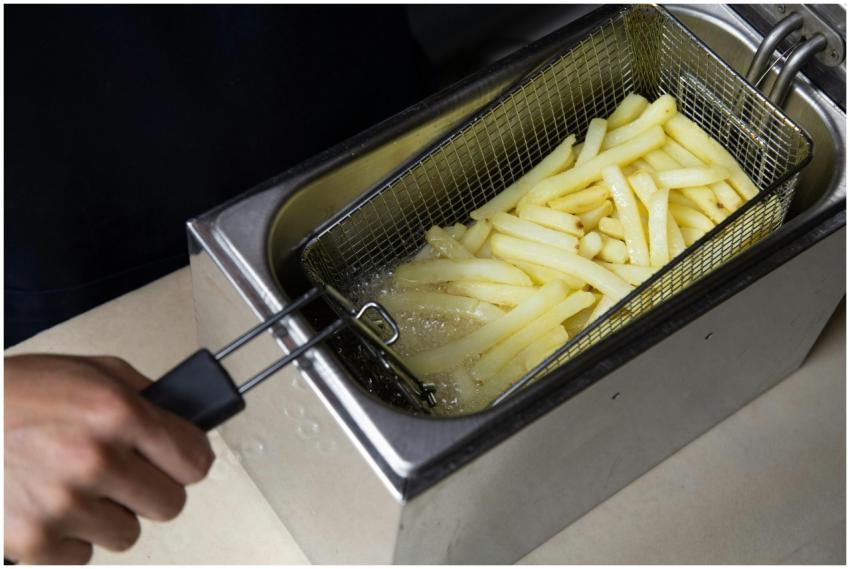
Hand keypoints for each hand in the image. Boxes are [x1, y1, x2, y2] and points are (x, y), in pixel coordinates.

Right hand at [4, 354, 214, 563]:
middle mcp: (95, 459)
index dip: (188, 461)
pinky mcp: (32, 541)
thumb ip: (143, 395)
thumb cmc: (18, 393)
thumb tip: (185, 421)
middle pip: (170, 503)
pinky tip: (51, 506)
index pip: (194, 460)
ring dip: (111, 514)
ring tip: (78, 486)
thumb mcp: (90, 371)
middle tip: (126, 474)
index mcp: (117, 412)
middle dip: (152, 489)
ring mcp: (63, 504)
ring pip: (128, 533)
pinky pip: (84, 556)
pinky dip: (71, 538)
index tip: (180, 461)